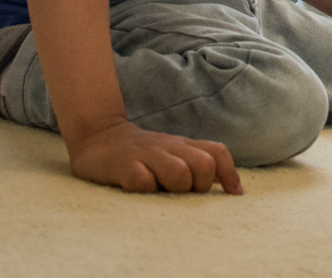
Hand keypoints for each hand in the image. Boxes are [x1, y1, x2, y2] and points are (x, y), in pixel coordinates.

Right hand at [66, 119, 242, 193]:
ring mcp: (147, 155)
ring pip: (179, 173)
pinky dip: (145, 191)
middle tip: (183, 194)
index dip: (230, 174)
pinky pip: (142, 181)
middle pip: (204, 164)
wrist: (98, 135)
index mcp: (184, 146)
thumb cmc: (143, 154)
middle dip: (201, 185)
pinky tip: (138, 193)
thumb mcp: (173, 153)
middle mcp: (170, 148)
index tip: (234, 196)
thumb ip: (198, 166)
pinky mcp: (123, 166)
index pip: (218, 153)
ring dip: (176, 189)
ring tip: (161, 193)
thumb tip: (231, 188)